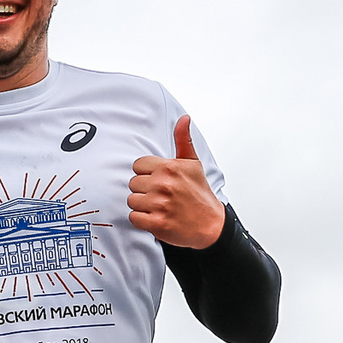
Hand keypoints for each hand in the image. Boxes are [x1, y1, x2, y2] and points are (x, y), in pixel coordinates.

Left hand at [127, 116, 224, 249]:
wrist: (210, 224)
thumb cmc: (199, 194)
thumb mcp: (193, 163)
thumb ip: (183, 140)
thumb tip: (184, 119)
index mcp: (169, 167)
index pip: (138, 165)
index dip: (147, 174)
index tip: (158, 181)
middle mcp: (163, 184)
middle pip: (133, 183)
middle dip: (144, 190)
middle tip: (160, 196)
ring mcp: (159, 204)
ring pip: (131, 200)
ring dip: (142, 206)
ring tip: (158, 207)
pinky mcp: (156, 223)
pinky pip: (134, 218)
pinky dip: (142, 220)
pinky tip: (156, 217)